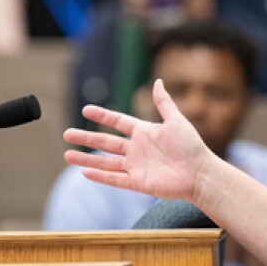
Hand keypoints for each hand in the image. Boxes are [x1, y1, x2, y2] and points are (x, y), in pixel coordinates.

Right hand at [63, 79, 215, 201]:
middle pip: (106, 142)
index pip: (118, 122)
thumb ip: (164, 103)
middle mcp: (137, 149)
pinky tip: (84, 172)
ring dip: (86, 159)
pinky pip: (115, 179)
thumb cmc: (192, 146)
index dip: (102, 116)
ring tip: (67, 154)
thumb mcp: (176, 120)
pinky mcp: (138, 183)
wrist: (200, 173)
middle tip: (66, 133)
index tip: (86, 110)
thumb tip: (158, 82)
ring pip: (105, 162)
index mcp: (144, 132)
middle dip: (86, 138)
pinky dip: (100, 176)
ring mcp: (136, 167)